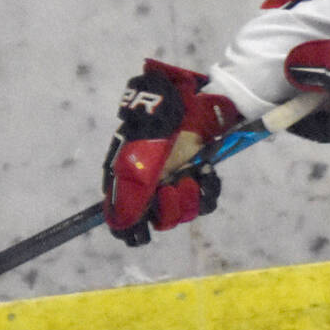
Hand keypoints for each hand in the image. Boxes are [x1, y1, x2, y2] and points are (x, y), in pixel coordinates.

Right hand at [100, 60, 243, 245]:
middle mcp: (152, 183)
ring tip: (191, 176)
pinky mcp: (199, 174)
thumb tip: (120, 224)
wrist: (193, 100)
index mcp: (128, 179)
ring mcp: (176, 179)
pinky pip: (207, 200)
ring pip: (184, 213)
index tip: (142, 230)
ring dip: (190, 199)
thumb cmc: (160, 123)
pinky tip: (206, 172)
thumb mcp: (137, 158)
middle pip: (159, 220)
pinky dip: (209, 189)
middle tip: (172, 188)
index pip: (124, 220)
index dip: (131, 230)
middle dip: (168, 209)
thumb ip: (128, 193)